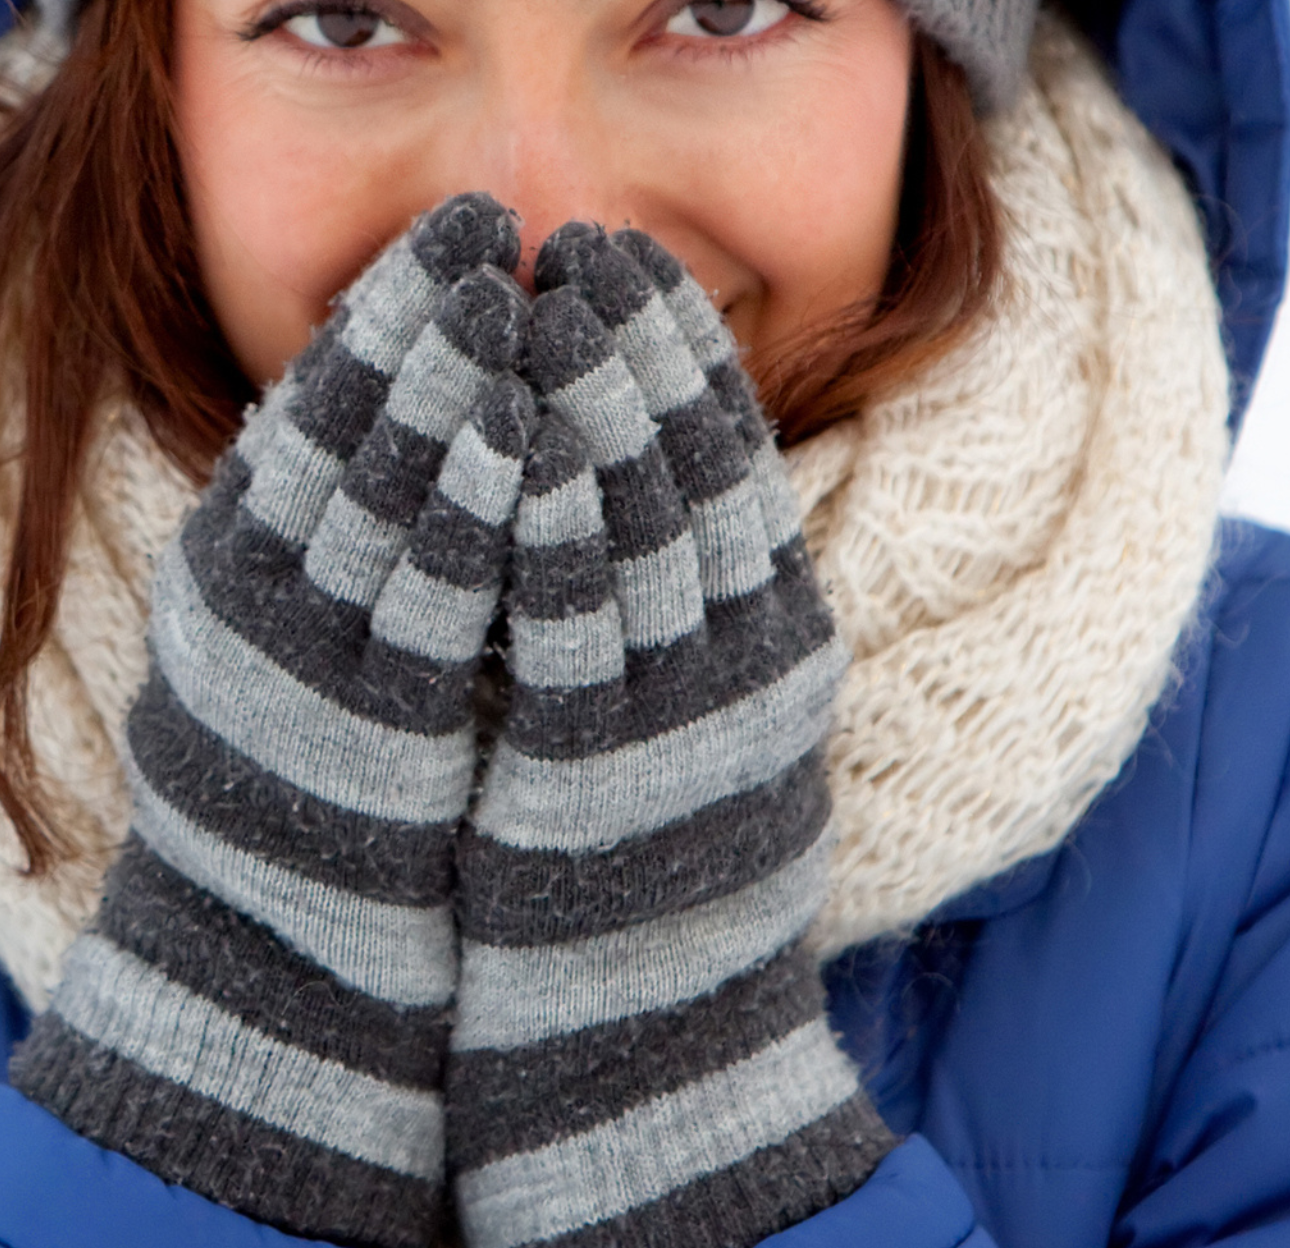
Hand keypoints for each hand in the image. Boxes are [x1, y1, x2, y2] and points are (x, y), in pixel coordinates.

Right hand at [10, 191, 529, 1247]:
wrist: (280, 972)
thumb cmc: (310, 795)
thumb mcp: (293, 638)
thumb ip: (332, 532)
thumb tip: (406, 412)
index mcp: (233, 561)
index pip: (310, 402)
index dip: (385, 306)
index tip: (452, 226)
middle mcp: (252, 597)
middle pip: (343, 425)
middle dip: (421, 315)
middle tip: (488, 221)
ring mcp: (304, 659)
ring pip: (382, 490)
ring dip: (454, 384)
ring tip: (516, 294)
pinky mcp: (368, 728)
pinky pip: (432, 597)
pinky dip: (480, 507)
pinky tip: (533, 441)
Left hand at [447, 224, 894, 1247]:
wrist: (646, 1050)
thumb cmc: (646, 868)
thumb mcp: (693, 712)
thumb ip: (678, 598)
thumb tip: (625, 470)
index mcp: (773, 640)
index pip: (732, 459)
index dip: (679, 350)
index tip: (627, 258)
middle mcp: (741, 668)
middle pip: (694, 468)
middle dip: (636, 343)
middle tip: (582, 240)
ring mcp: (676, 718)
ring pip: (641, 522)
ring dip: (591, 400)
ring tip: (540, 294)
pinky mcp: (599, 771)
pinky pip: (574, 622)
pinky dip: (549, 520)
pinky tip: (516, 441)